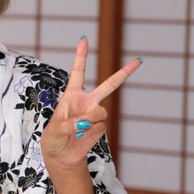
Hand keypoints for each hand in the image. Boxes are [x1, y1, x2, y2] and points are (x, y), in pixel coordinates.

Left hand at [41, 37, 140, 170]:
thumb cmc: (54, 138)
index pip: (78, 72)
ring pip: (100, 112)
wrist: (60, 155)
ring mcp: (95, 114)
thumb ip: (69, 123)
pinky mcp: (100, 127)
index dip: (81, 55)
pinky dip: (88, 132)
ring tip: (76, 129)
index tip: (84, 38)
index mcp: (72, 95)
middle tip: (139, 61)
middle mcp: (87, 102)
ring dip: (87, 121)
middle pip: (109, 85)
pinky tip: (81, 135)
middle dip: (124, 73)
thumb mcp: (55, 128)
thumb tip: (85, 123)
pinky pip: (99, 126)